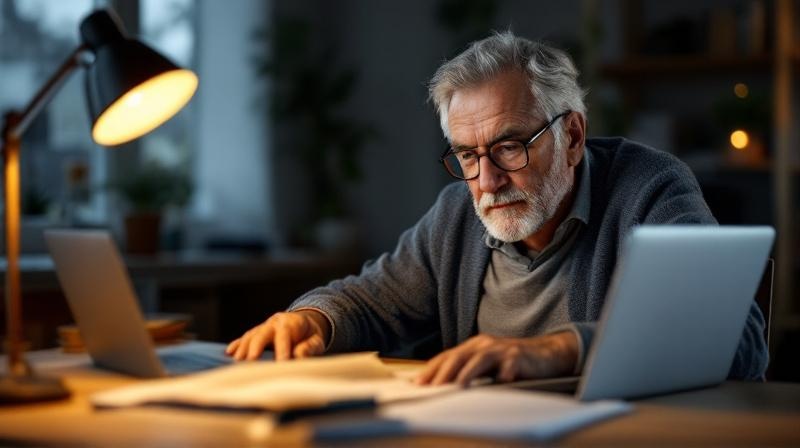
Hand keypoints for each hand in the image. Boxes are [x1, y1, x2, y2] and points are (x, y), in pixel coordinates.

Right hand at [225, 309, 330, 360]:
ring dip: (243, 349)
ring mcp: (263, 327)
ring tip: (237, 362)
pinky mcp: (256, 334)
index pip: (284, 334)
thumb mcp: (317, 340)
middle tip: (251, 361)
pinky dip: (236, 345)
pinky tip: (229, 353)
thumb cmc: (311, 336)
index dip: (282, 348)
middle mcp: (274, 323)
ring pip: (251, 336)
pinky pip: (244, 338)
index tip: (281, 363)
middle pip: (262, 333)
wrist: (304, 325)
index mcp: (291, 322)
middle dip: (256, 347)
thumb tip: (299, 355)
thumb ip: (309, 347)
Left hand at [415, 331, 577, 386]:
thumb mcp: (486, 365)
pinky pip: (510, 365)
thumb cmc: (511, 362)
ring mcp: (502, 349)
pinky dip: (504, 374)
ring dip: (468, 373)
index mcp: (474, 346)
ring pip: (480, 359)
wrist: (546, 354)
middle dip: (443, 372)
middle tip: (432, 388)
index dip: (431, 369)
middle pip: (459, 356)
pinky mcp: (520, 356)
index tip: (417, 384)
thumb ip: (466, 371)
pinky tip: (501, 382)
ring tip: (459, 386)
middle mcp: (485, 345)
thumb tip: (440, 386)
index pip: (447, 356)